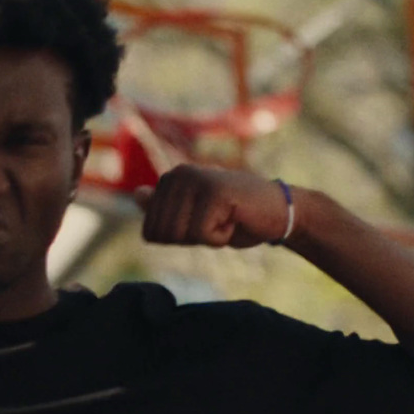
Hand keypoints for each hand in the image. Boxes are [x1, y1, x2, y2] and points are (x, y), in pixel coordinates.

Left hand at [133, 166, 289, 248]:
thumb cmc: (235, 217)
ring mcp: (196, 180)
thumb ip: (166, 208)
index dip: (178, 240)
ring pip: (181, 234)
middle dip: (191, 240)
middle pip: (164, 234)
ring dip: (206, 238)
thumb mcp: (194, 218)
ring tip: (225, 219)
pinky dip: (221, 238)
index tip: (202, 225)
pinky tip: (235, 219)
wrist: (278, 213)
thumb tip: (136, 194)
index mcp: (170, 179)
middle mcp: (179, 174)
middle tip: (216, 223)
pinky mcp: (215, 192)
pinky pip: (202, 234)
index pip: (150, 232)